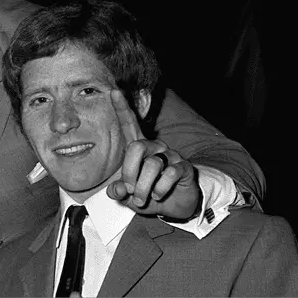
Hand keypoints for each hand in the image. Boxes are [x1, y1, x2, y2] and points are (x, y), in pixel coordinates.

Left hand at [106, 89, 201, 220]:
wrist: (174, 206)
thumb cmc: (147, 195)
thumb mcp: (128, 195)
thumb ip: (118, 191)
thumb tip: (117, 189)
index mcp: (138, 149)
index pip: (129, 124)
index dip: (122, 108)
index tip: (113, 91)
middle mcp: (154, 147)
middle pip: (137, 147)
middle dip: (129, 172)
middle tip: (129, 190)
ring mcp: (170, 155)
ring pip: (153, 165)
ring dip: (143, 187)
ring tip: (143, 199)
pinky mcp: (184, 167)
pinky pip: (170, 174)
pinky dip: (160, 190)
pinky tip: (159, 195)